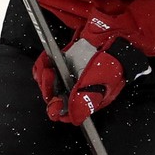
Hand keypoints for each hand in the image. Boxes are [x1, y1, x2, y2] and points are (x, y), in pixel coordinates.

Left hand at [33, 15, 151, 125]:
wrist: (112, 36)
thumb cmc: (112, 60)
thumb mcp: (101, 80)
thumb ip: (86, 98)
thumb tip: (75, 118)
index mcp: (89, 100)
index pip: (70, 113)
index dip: (59, 110)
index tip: (54, 103)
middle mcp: (78, 91)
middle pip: (54, 98)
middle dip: (48, 88)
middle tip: (50, 75)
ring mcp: (69, 77)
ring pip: (47, 84)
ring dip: (44, 76)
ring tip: (48, 66)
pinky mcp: (62, 64)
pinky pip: (46, 68)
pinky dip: (43, 64)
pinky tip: (47, 60)